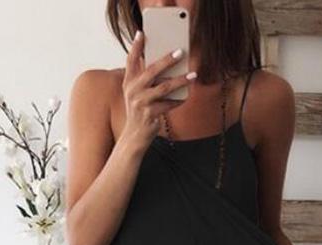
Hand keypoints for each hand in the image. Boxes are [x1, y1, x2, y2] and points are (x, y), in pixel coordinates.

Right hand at [121, 30, 196, 148]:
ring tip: (193, 75)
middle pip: (151, 71)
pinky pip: (168, 104)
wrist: (134, 135)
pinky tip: (186, 96)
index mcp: (128, 82)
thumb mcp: (137, 93)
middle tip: (181, 52)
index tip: (142, 33)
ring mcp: (140, 103)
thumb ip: (145, 79)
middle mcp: (132, 90)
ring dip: (180, 80)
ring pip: (164, 87)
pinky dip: (178, 100)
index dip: (136, 46)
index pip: (130, 60)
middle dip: (167, 60)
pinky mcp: (149, 114)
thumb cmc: (140, 110)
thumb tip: (167, 64)